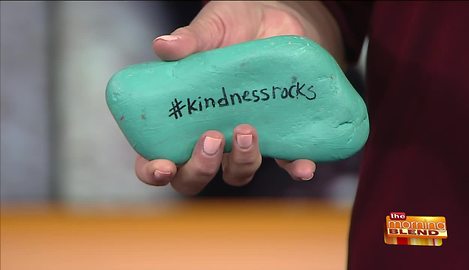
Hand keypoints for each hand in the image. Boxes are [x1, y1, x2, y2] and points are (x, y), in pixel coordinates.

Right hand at [136, 1, 342, 194]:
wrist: (278, 19)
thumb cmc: (235, 26)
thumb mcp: (212, 28)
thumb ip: (190, 39)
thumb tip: (164, 46)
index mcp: (182, 116)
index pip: (158, 157)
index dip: (155, 170)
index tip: (163, 167)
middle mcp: (211, 136)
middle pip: (194, 177)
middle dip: (199, 169)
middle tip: (211, 139)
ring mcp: (245, 140)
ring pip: (237, 173)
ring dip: (242, 162)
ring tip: (247, 130)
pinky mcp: (280, 136)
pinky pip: (286, 162)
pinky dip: (294, 168)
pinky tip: (302, 167)